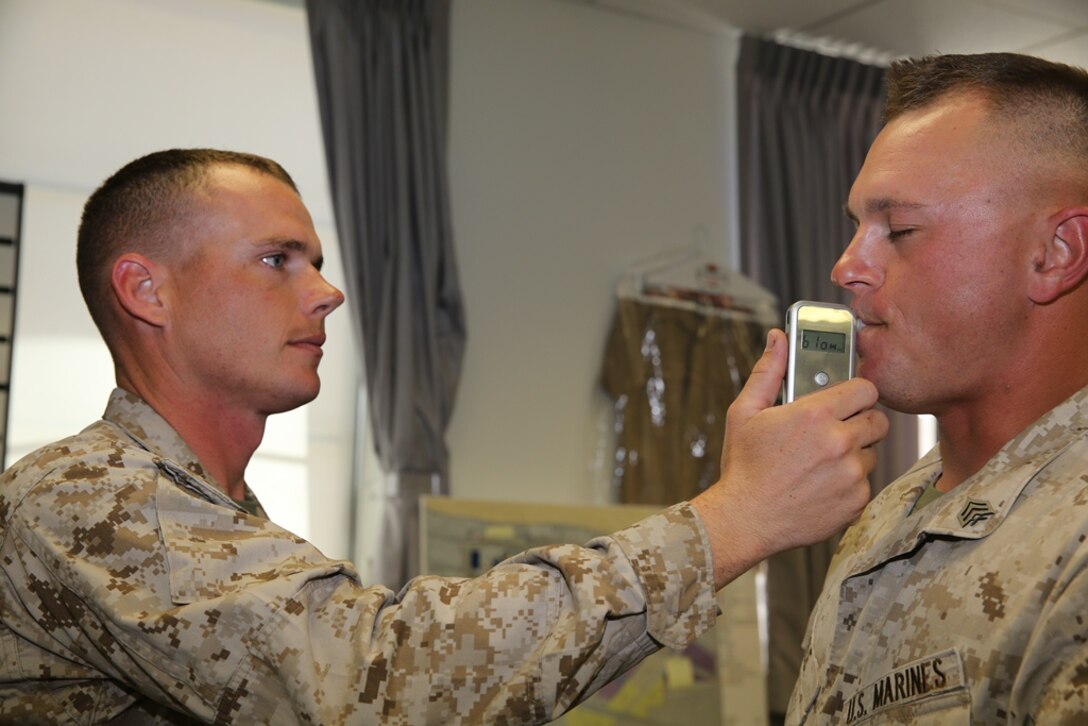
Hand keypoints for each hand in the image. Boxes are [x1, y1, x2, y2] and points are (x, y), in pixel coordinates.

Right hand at [691, 329, 886, 589]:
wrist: (745, 520)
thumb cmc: (743, 466)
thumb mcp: (745, 412)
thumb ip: (768, 371)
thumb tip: (778, 338)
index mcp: (814, 414)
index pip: (865, 388)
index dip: (856, 393)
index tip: (845, 399)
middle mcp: (839, 442)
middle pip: (877, 419)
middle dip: (861, 421)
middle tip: (836, 429)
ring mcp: (851, 473)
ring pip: (871, 452)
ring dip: (854, 453)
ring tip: (822, 461)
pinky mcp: (856, 500)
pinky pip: (865, 482)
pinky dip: (849, 482)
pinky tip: (821, 484)